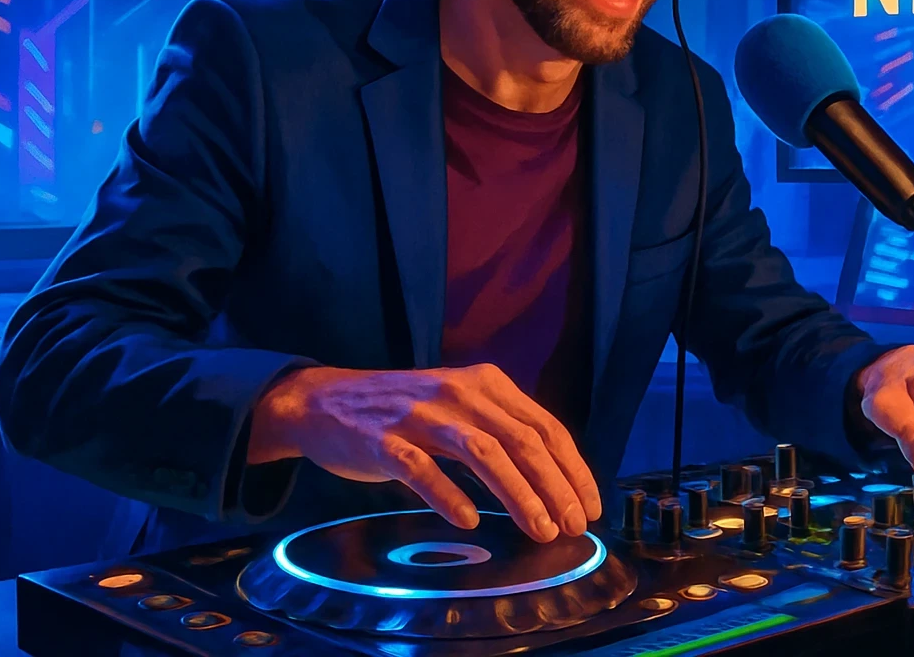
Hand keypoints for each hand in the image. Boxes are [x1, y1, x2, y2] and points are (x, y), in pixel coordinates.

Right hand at [247, 363, 601, 542]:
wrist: (325, 401)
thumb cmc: (404, 411)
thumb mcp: (460, 405)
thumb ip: (501, 430)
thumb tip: (553, 481)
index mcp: (485, 383)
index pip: (543, 425)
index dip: (572, 467)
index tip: (588, 506)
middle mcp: (459, 392)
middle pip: (521, 440)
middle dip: (554, 486)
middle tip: (571, 526)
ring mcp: (421, 415)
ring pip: (482, 453)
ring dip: (517, 494)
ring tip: (539, 529)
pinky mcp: (385, 441)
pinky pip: (423, 470)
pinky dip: (450, 496)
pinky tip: (470, 520)